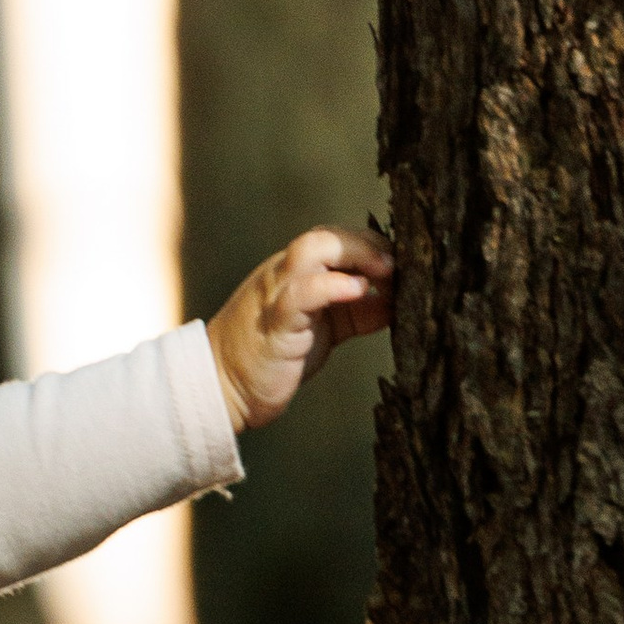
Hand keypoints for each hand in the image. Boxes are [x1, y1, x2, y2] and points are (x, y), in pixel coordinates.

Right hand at [206, 226, 392, 432]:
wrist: (222, 388)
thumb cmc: (273, 359)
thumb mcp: (324, 330)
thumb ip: (356, 314)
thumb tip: (393, 303)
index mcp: (294, 274)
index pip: (335, 239)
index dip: (371, 245)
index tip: (401, 265)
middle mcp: (283, 275)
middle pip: (325, 235)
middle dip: (368, 243)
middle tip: (397, 265)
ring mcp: (276, 294)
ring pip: (311, 249)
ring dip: (354, 252)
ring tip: (384, 272)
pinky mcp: (276, 323)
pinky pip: (302, 292)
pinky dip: (334, 286)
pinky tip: (359, 291)